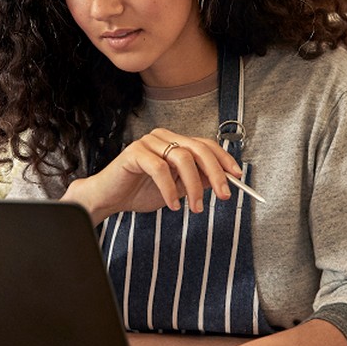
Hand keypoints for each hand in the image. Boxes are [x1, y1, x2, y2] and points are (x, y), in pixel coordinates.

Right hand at [62, 129, 241, 223]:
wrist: (109, 199)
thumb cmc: (140, 192)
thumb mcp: (177, 189)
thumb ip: (196, 181)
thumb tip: (221, 181)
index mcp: (174, 142)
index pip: (206, 144)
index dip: (224, 159)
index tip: (237, 177)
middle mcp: (163, 137)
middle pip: (199, 149)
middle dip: (216, 174)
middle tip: (224, 196)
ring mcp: (148, 142)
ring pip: (182, 158)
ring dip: (194, 187)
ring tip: (195, 208)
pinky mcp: (134, 152)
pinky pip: (159, 169)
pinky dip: (169, 190)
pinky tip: (172, 205)